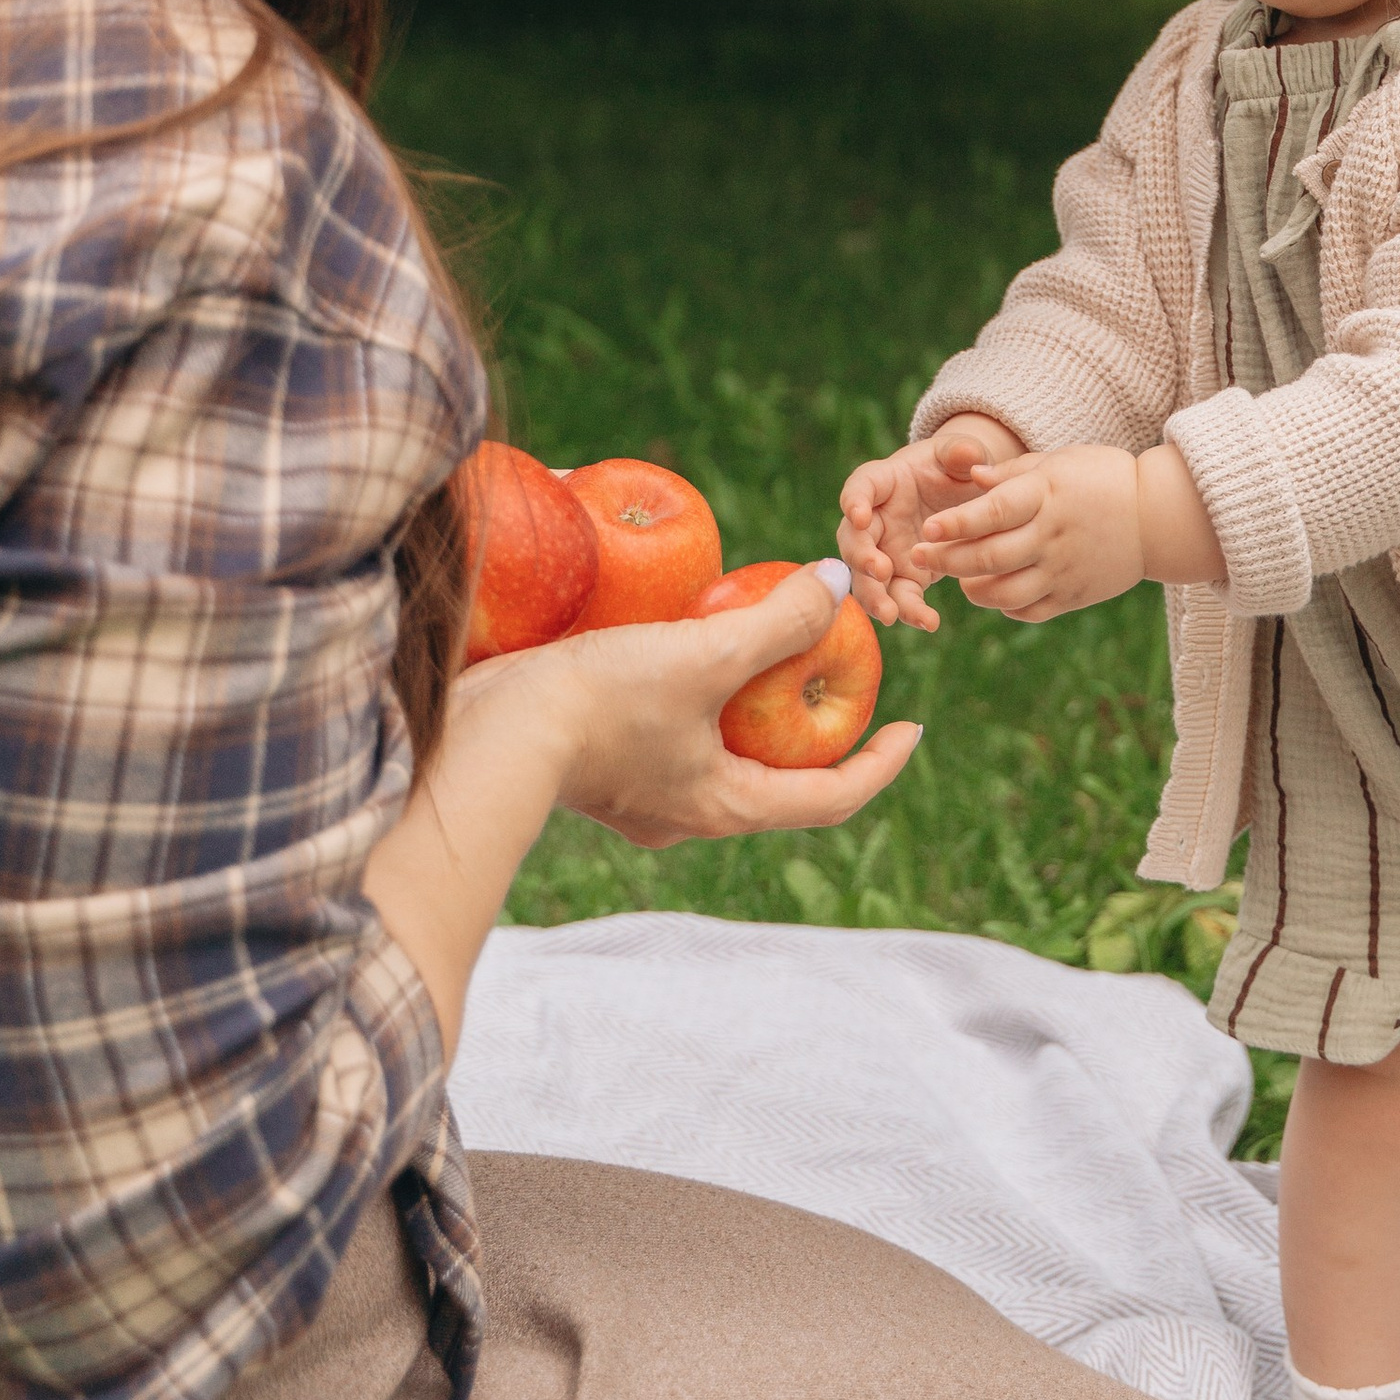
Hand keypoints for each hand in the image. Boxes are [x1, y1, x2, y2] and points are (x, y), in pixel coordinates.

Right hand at [475, 572, 922, 846]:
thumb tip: (836, 586)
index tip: (913, 728)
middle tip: (839, 673)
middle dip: (814, 729)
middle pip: (777, 777)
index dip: (880, 765)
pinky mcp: (604, 764)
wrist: (486, 735)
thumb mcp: (704, 655)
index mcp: (726, 807)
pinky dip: (697, 695)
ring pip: (721, 753)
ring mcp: (642, 794)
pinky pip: (673, 732)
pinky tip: (687, 645)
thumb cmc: (600, 703)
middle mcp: (688, 814)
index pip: (830, 799)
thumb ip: (776, 622)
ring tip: (766, 648)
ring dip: (751, 707)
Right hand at [838, 417, 1024, 628]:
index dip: (855, 501)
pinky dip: (908, 611)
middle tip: (879, 570)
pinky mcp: (903, 576)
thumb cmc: (951, 467)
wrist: (958, 495)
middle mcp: (875, 520)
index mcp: (883, 481)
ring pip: (867, 578)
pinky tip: (928, 623)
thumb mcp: (958, 453)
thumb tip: (970, 456)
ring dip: (874, 597)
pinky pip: (898, 597)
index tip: (858, 515)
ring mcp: (884, 551)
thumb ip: (962, 451)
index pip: (860, 487)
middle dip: (861, 556)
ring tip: (890, 615)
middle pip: (854, 539)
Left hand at [909, 442, 1147, 624]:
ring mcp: (1064, 570)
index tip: (928, 528)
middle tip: (918, 555)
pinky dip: (1003, 605)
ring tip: (959, 577)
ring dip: (972, 588)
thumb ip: (1011, 473)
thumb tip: (968, 477)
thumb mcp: (1058, 461)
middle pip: (990, 556)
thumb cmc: (1101, 478)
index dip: (958, 522)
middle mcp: (1053, 536)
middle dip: (947, 558)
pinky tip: (994, 591)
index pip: (994, 512)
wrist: (1157, 517)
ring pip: (1004, 592)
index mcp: (1047, 495)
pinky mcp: (1074, 596)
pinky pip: (1028, 610)